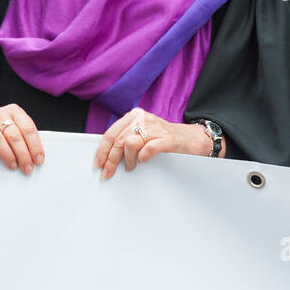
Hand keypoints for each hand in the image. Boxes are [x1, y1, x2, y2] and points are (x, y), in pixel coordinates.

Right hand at [0, 103, 44, 174]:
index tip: (38, 160)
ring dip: (8, 154)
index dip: (35, 146)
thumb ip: (24, 137)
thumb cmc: (2, 128)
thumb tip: (35, 157)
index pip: (28, 129)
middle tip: (27, 168)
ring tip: (13, 166)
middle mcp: (1, 114)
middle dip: (23, 154)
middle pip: (15, 135)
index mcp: (15, 111)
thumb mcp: (15, 126)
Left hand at [94, 108, 211, 179]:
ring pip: (129, 144)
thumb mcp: (142, 133)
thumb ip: (126, 138)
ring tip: (131, 167)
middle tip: (107, 173)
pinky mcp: (167, 139)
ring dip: (128, 160)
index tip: (97, 163)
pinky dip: (143, 157)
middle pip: (118, 141)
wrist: (192, 139)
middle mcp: (142, 119)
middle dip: (110, 160)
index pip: (111, 133)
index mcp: (134, 116)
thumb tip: (106, 156)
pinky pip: (149, 148)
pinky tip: (143, 161)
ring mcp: (155, 128)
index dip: (102, 150)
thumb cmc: (165, 138)